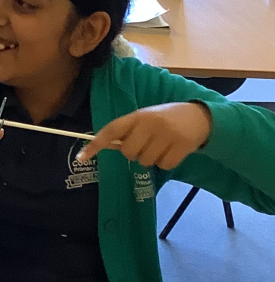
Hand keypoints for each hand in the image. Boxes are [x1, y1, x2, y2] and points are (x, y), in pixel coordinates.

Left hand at [78, 102, 212, 169]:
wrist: (200, 116)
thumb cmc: (166, 118)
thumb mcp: (147, 118)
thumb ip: (130, 130)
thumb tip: (108, 145)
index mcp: (138, 115)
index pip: (112, 130)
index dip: (96, 144)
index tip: (82, 157)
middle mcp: (150, 124)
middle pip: (128, 152)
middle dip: (134, 153)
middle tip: (146, 144)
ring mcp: (166, 135)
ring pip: (146, 161)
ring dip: (152, 158)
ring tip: (162, 145)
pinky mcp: (181, 146)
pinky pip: (163, 165)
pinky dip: (166, 162)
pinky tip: (173, 150)